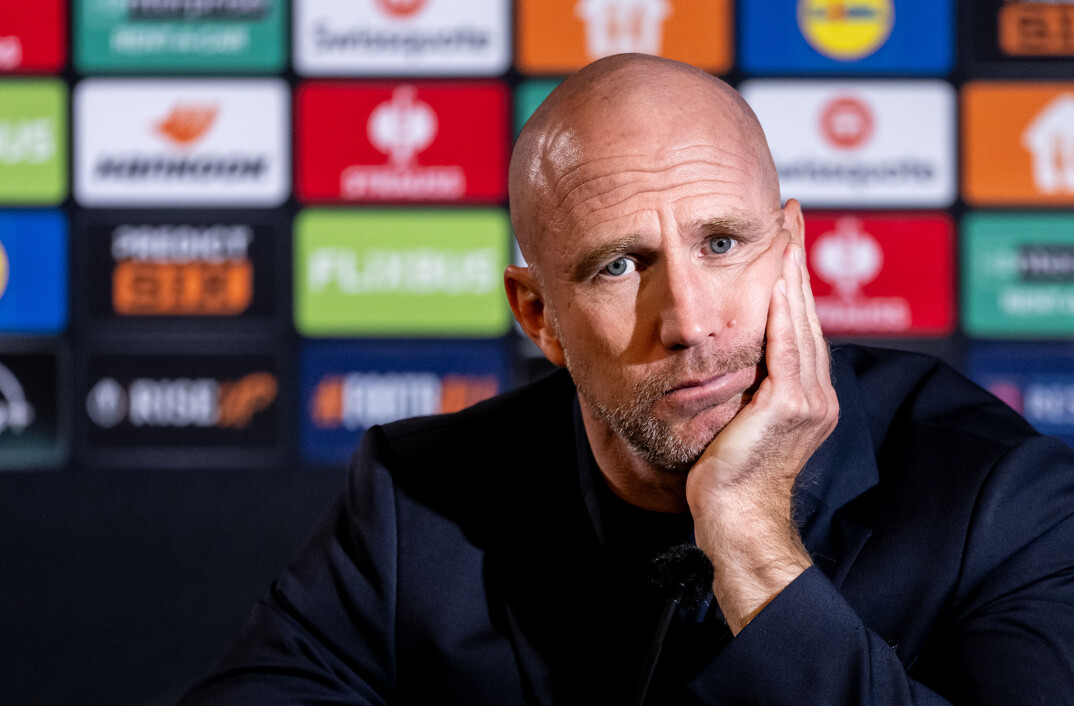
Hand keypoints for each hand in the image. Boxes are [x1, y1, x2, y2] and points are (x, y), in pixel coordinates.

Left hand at [686, 241, 838, 633]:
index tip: (783, 239)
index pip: (799, 324)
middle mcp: (815, 394)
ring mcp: (808, 402)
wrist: (734, 520)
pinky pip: (787, 351)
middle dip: (797, 261)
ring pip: (801, 324)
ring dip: (792, 275)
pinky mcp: (790, 409)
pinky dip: (784, 315)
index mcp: (806, 395)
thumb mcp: (736, 420)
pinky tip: (777, 282)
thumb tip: (724, 354)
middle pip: (805, 313)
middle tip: (789, 216)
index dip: (793, 279)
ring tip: (785, 233)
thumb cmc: (725, 476)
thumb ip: (743, 386)